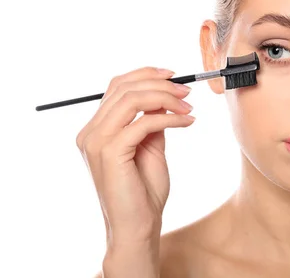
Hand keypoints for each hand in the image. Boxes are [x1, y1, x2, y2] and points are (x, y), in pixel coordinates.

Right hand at [76, 67, 194, 246]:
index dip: (146, 75)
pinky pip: (144, 122)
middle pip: (124, 88)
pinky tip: (186, 122)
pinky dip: (170, 118)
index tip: (174, 76)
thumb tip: (166, 98)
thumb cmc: (144, 191)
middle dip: (160, 84)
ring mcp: (97, 141)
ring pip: (132, 99)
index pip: (116, 86)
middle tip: (187, 91)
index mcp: (96, 129)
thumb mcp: (150, 146)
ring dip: (166, 98)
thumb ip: (151, 121)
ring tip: (188, 107)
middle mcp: (90, 132)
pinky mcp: (111, 151)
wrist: (138, 226)